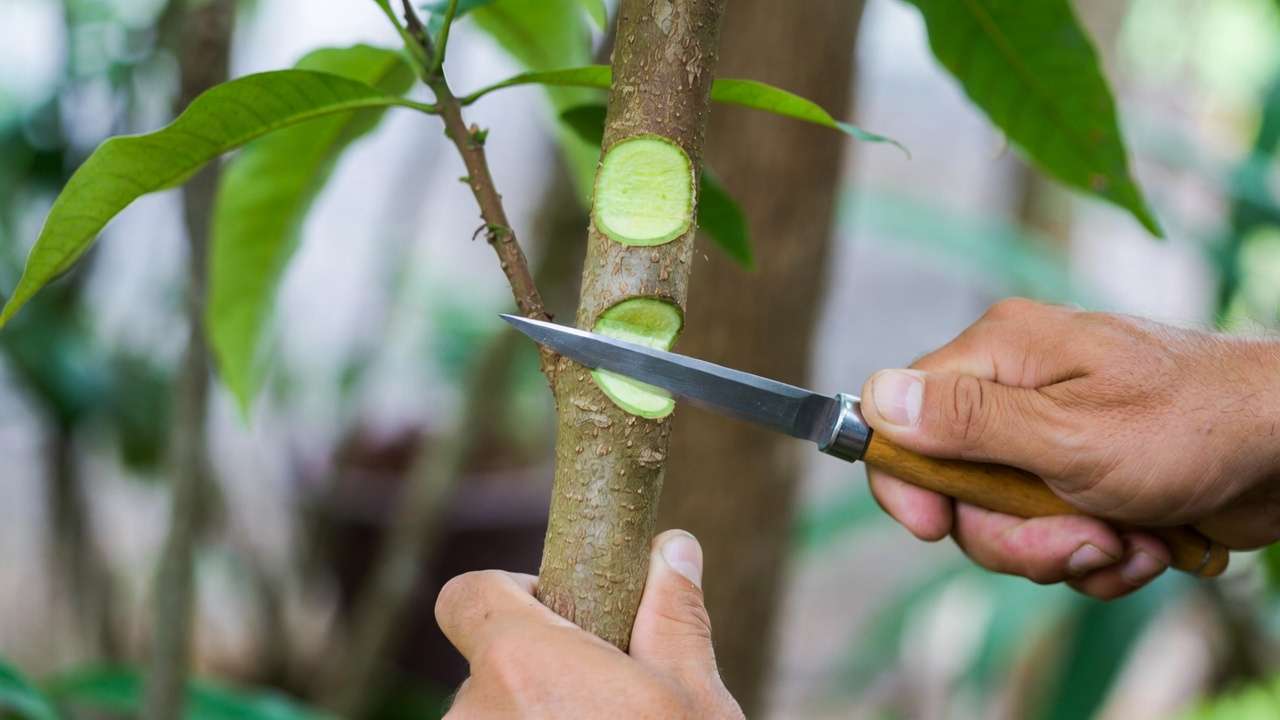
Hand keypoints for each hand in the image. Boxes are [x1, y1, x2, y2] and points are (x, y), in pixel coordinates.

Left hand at [436, 530, 743, 718]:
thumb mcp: (694, 702)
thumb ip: (673, 616)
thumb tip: (674, 548)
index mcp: (522, 663)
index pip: (466, 596)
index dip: (509, 594)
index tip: (560, 618)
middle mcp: (472, 715)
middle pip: (487, 670)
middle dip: (536, 678)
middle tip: (604, 709)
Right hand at [859, 298, 1279, 599]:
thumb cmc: (1194, 424)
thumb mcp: (1068, 433)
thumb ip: (966, 421)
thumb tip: (875, 398)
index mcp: (1000, 354)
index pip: (901, 415)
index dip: (906, 480)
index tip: (933, 527)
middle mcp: (1016, 389)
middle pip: (955, 488)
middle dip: (1015, 535)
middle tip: (1080, 538)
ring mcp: (1051, 435)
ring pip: (1005, 523)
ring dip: (1067, 551)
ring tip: (1127, 538)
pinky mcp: (1084, 476)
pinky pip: (1055, 536)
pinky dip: (1099, 555)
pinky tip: (1146, 542)